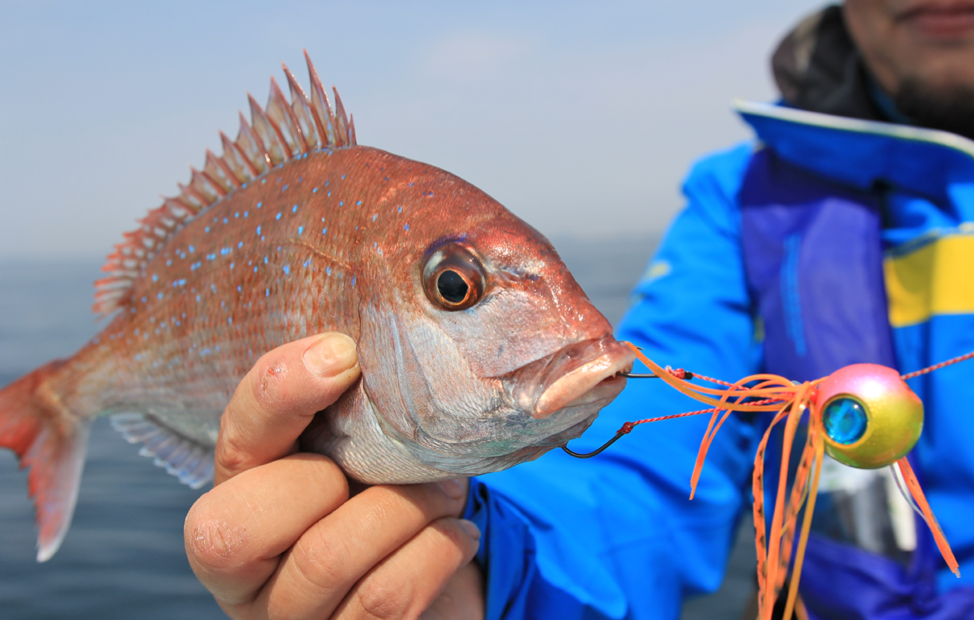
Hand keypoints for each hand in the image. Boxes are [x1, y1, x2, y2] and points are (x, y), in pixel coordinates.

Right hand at [184, 333, 484, 618]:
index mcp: (236, 495)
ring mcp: (283, 619)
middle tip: (400, 461)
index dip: (278, 393)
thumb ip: (344, 403)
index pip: (229, 441)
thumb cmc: (386, 493)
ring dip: (407, 511)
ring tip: (445, 495)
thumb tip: (348, 348)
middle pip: (239, 526)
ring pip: (325, 559)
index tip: (344, 355)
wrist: (427, 578)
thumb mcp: (360, 445)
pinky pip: (381, 602)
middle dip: (334, 479)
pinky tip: (456, 536)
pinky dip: (434, 554)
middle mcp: (237, 571)